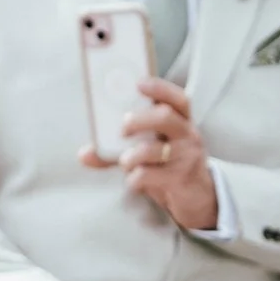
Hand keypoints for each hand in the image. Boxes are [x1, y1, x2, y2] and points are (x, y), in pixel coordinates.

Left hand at [82, 78, 216, 231]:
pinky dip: (135, 177)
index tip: (138, 83)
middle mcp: (188, 135)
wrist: (196, 197)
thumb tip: (83, 154)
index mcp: (181, 121)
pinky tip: (132, 180)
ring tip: (124, 161)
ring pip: (155, 149)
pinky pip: (151, 174)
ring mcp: (187, 157)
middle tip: (122, 129)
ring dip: (132, 155)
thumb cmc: (167, 164)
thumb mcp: (148, 150)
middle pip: (166, 117)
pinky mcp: (181, 178)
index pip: (178, 99)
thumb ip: (116, 149)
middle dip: (139, 119)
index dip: (160, 88)